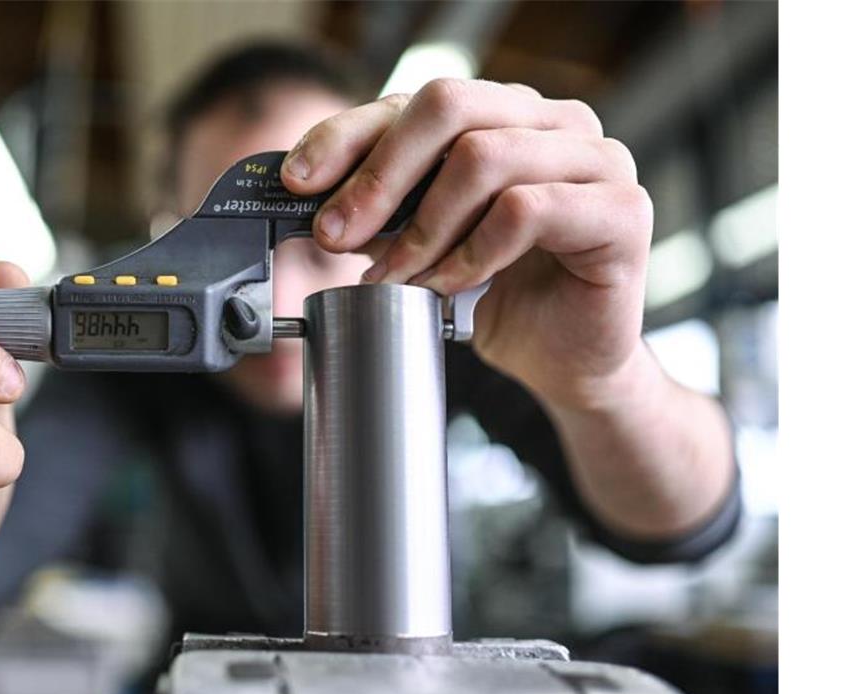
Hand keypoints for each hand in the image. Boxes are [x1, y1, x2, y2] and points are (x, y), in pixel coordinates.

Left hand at [280, 79, 653, 410]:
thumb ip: (385, 210)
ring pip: (483, 157)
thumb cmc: (500, 297)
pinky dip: (471, 254)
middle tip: (336, 234)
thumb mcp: (424, 243)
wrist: (566, 362)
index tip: (300, 183)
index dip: (349, 136)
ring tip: (399, 275)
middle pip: (449, 106)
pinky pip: (526, 211)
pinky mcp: (623, 211)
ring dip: (422, 227)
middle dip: (378, 176)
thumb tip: (313, 195)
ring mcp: (598, 160)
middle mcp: (557, 123)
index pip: (417, 101)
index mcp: (509, 115)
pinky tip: (449, 286)